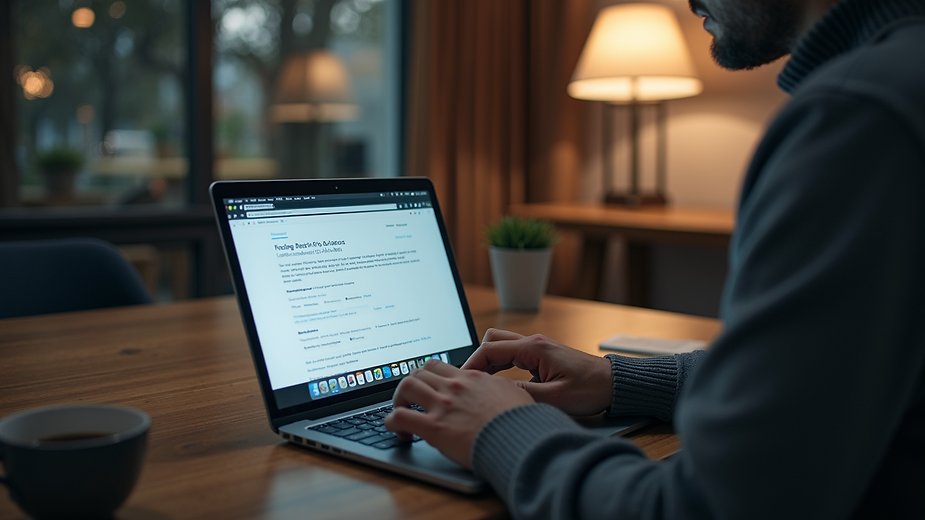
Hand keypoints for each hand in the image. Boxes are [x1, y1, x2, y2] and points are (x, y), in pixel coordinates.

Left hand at [384, 359, 533, 468]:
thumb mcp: (514, 394)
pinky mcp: (434, 427)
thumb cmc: (522, 422)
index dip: (430, 375)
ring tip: (401, 412)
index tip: (428, 386)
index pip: (441, 366)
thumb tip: (494, 390)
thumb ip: (498, 388)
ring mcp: (443, 405)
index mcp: (473, 378)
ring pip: (406, 386)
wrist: (521, 439)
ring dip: (398, 398)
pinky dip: (392, 422)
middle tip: (410, 399)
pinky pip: (400, 417)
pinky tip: (397, 431)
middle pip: (420, 371)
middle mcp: (454, 386)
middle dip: (411, 384)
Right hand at [462, 328, 612, 415]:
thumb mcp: (554, 397)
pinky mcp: (542, 357)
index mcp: (534, 348)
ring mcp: (538, 348)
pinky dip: (500, 366)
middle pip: (492, 340)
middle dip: (477, 358)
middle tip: (469, 380)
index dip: (472, 364)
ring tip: (480, 384)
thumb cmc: (590, 389)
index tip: (462, 380)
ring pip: (502, 346)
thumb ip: (522, 393)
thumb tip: (495, 393)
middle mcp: (534, 343)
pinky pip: (513, 355)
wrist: (614, 384)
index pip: (490, 349)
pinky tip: (498, 383)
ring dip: (488, 362)